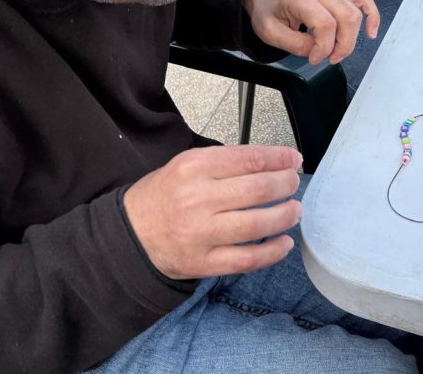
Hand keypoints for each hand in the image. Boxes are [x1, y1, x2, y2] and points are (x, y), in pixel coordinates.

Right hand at [124, 145, 303, 279]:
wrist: (128, 233)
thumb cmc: (164, 195)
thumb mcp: (186, 164)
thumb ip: (226, 163)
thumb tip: (272, 162)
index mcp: (193, 167)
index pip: (249, 159)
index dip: (279, 158)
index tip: (293, 159)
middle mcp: (197, 199)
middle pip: (258, 189)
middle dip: (286, 184)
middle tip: (294, 183)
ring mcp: (200, 233)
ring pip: (257, 225)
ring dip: (285, 216)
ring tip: (294, 210)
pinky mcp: (202, 263)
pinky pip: (246, 260)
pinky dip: (272, 252)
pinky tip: (284, 243)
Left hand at [244, 0, 379, 64]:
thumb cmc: (268, 13)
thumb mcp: (270, 33)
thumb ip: (295, 44)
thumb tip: (320, 52)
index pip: (325, 23)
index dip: (324, 47)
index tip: (313, 59)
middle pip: (346, 18)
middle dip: (342, 45)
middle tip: (329, 59)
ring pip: (355, 14)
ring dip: (352, 38)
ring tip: (337, 52)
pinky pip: (364, 0)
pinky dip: (371, 16)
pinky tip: (371, 33)